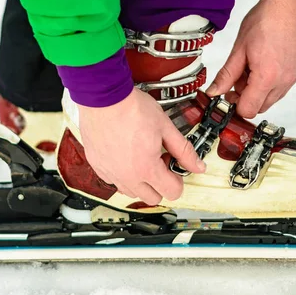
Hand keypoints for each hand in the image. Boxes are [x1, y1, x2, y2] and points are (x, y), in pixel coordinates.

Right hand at [77, 88, 205, 204]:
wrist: (103, 97)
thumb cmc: (131, 108)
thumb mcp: (166, 127)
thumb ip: (184, 150)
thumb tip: (198, 166)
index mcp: (146, 169)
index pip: (172, 192)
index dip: (178, 179)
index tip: (174, 165)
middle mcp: (126, 176)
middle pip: (152, 197)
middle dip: (160, 183)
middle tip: (159, 161)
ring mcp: (110, 173)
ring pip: (131, 192)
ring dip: (141, 182)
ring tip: (142, 158)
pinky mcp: (97, 166)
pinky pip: (113, 181)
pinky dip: (122, 175)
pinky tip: (126, 156)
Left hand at [206, 0, 295, 117]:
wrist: (290, 3)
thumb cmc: (265, 20)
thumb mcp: (239, 49)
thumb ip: (226, 75)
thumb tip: (215, 91)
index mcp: (266, 78)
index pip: (248, 110)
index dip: (235, 104)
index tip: (228, 95)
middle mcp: (284, 81)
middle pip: (261, 107)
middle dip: (246, 97)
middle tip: (238, 78)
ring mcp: (295, 76)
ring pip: (273, 97)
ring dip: (260, 90)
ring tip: (253, 67)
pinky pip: (284, 85)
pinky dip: (273, 81)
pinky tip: (267, 62)